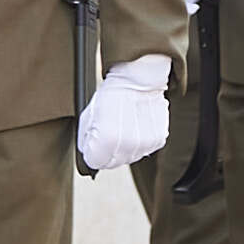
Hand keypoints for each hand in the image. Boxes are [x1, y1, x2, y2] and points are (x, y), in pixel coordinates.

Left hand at [78, 55, 171, 175]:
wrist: (140, 80)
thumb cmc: (114, 93)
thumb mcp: (88, 114)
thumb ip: (85, 138)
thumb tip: (88, 152)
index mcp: (107, 140)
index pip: (94, 162)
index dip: (92, 152)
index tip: (94, 143)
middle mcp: (127, 145)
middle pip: (112, 163)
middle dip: (107, 152)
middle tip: (109, 132)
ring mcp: (144, 145)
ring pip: (128, 158)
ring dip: (123, 148)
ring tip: (123, 127)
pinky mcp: (157, 140)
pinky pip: (143, 150)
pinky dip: (138, 142)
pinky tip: (135, 127)